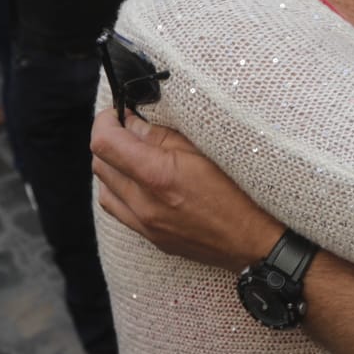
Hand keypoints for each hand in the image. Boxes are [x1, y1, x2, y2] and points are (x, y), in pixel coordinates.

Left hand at [90, 107, 282, 269]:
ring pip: (104, 188)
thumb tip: (131, 123)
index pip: (104, 143)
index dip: (105, 121)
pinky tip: (139, 181)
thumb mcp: (204, 150)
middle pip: (100, 163)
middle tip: (128, 128)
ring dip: (112, 166)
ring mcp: (145, 225)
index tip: (117, 112)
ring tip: (133, 154)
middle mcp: (144, 203)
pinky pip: (117, 209)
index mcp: (158, 175)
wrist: (254, 241)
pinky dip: (119, 190)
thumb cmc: (238, 190)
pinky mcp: (150, 237)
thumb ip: (161, 136)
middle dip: (109, 140)